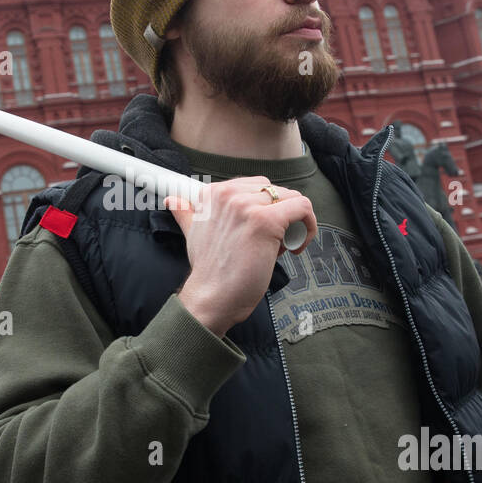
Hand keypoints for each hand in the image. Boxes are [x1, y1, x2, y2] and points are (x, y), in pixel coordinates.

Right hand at [166, 177, 316, 337]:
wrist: (211, 297)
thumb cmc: (208, 271)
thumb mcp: (192, 233)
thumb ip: (186, 213)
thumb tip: (173, 201)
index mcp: (212, 193)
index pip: (255, 186)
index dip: (264, 209)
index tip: (260, 232)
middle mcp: (229, 194)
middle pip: (275, 191)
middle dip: (279, 214)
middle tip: (272, 242)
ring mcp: (247, 207)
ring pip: (291, 198)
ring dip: (292, 223)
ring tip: (280, 247)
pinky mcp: (267, 222)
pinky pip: (303, 207)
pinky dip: (308, 226)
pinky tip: (296, 247)